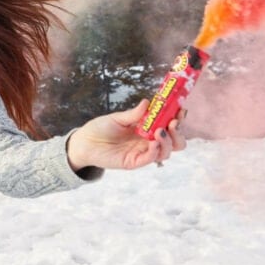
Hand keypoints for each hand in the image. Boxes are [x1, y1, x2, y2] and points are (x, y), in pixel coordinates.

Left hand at [66, 99, 186, 170]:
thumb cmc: (100, 129)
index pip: (169, 126)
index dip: (177, 119)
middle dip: (178, 133)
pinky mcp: (134, 162)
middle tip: (173, 122)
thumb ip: (134, 114)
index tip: (180, 110)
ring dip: (168, 141)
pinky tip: (153, 142)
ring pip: (167, 152)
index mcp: (147, 129)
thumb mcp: (117, 118)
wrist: (84, 143)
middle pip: (175, 142)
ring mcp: (143, 152)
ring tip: (160, 131)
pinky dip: (156, 151)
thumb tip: (148, 102)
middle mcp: (148, 141)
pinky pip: (151, 159)